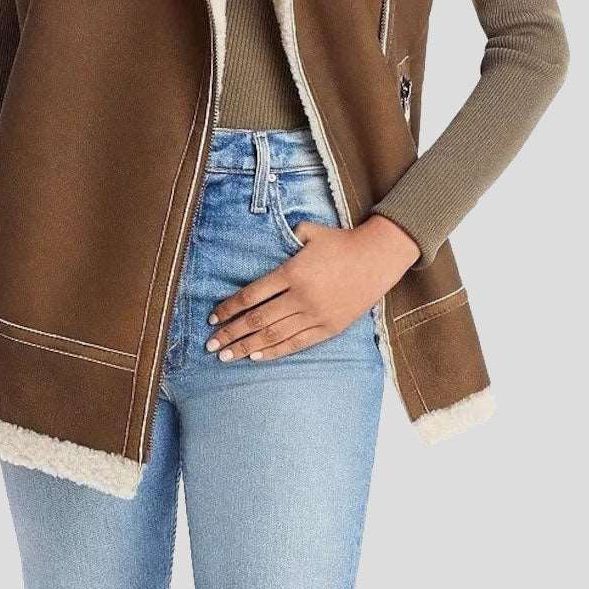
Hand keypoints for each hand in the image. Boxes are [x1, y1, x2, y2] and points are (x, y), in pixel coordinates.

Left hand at [205, 214, 419, 360]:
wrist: (377, 259)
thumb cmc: (340, 242)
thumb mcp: (310, 232)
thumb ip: (286, 237)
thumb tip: (267, 244)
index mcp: (292, 272)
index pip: (251, 295)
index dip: (229, 308)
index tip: (212, 317)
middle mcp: (301, 297)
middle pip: (257, 320)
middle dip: (230, 334)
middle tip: (210, 345)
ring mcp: (315, 315)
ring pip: (274, 335)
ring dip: (246, 347)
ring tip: (225, 356)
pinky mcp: (329, 328)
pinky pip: (296, 344)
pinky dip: (275, 351)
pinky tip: (256, 356)